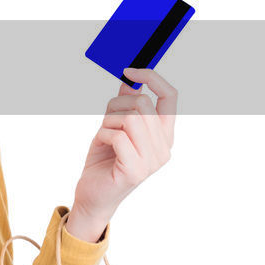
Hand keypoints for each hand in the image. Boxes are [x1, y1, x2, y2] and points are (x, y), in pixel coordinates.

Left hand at [68, 67, 177, 240]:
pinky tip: (101, 147)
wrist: (93, 195)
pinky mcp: (135, 170)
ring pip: (130, 118)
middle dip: (116, 106)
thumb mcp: (114, 126)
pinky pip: (118, 136)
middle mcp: (164, 147)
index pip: (170, 96)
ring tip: (104, 137)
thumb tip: (130, 79)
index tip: (130, 69)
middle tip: (106, 122)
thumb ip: (125, 104)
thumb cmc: (105, 161)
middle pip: (143, 104)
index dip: (152, 77)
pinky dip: (102, 136)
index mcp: (163, 134)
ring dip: (107, 123)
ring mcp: (152, 161)